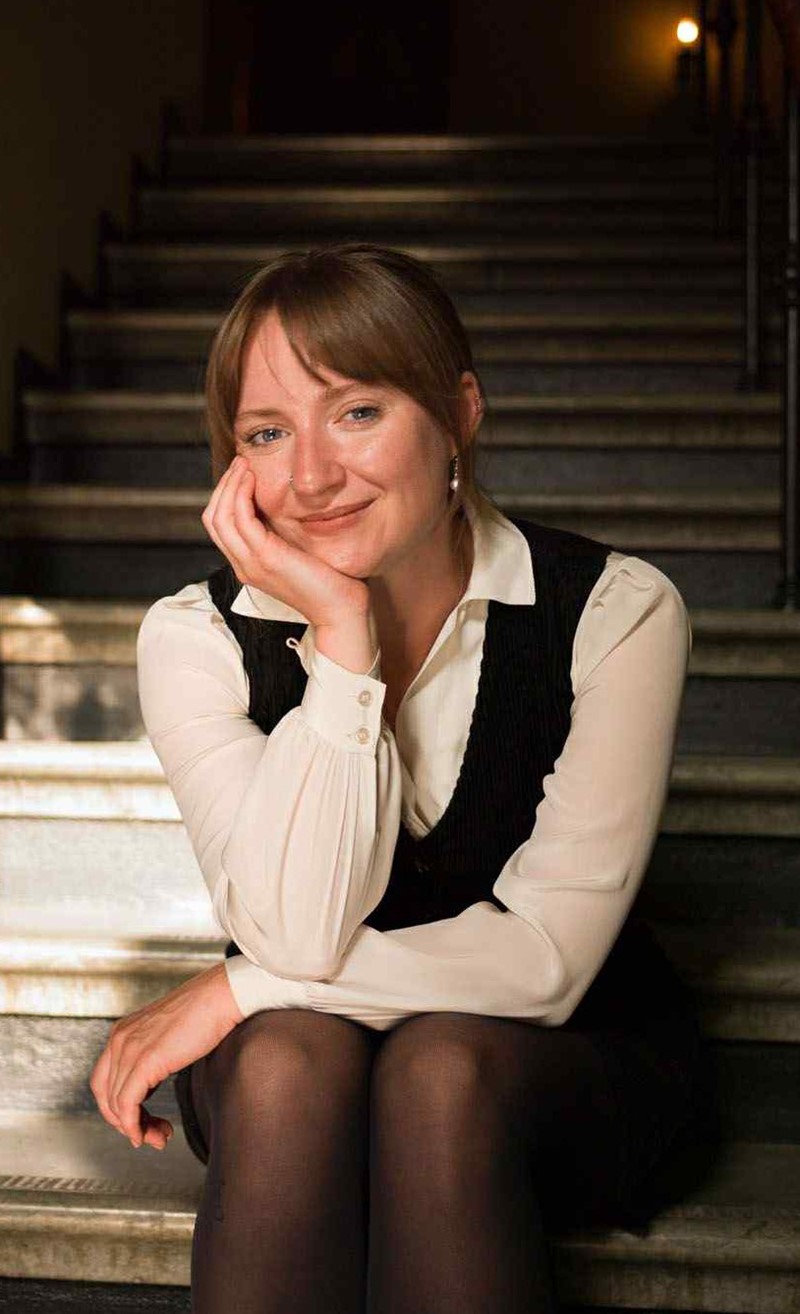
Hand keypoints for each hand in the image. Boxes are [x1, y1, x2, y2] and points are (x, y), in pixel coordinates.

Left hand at [89, 961, 243, 1150]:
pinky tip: (147, 1135)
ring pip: (116, 1104)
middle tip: (150, 1135)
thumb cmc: (204, 1012)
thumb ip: (151, 1056)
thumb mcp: (166, 1037)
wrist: (222, 996)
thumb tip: (148, 1085)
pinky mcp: (145, 1060)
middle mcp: (119, 1039)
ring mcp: (129, 1049)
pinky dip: (133, 1126)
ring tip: (160, 1137)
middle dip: (125, 1122)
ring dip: (135, 1129)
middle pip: (105, 1095)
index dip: (118, 1107)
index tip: (142, 1121)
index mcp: (122, 1032)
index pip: (104, 1080)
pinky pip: (127, 1104)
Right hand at [202, 455, 371, 628]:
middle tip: (240, 462)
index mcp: (248, 565)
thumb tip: (282, 506)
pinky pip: (241, 519)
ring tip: (244, 464)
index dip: (225, 495)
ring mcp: (251, 563)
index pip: (220, 526)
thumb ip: (283, 534)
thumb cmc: (328, 582)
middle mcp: (243, 565)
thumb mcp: (298, 553)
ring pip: (220, 516)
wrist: (340, 611)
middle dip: (223, 485)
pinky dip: (241, 494)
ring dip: (230, 484)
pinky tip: (253, 479)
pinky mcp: (266, 558)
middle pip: (213, 518)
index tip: (242, 473)